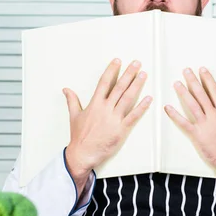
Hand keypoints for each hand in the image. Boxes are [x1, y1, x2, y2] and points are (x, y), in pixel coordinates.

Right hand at [63, 59, 151, 191]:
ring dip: (137, 85)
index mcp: (94, 104)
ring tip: (143, 75)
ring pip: (128, 98)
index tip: (118, 61)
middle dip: (129, 74)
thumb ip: (72, 101)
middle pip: (119, 87)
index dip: (112, 70)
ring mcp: (114, 119)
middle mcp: (105, 109)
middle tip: (137, 63)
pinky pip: (134, 116)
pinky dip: (142, 107)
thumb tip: (66, 89)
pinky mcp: (121, 129)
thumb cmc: (79, 136)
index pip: (104, 82)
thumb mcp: (74, 116)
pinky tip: (148, 98)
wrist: (83, 154)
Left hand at [164, 67, 215, 202]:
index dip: (208, 79)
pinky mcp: (197, 136)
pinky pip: (184, 123)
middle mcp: (214, 116)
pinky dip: (175, 115)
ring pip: (192, 106)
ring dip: (183, 93)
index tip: (202, 70)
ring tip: (176, 83)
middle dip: (193, 81)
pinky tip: (168, 107)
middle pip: (201, 95)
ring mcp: (205, 125)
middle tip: (186, 71)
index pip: (215, 91)